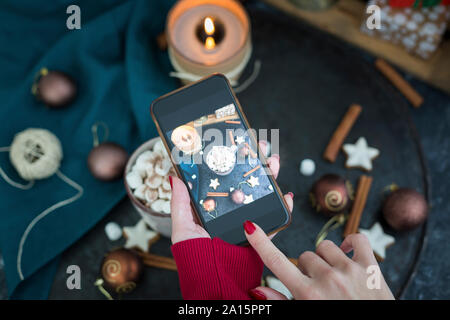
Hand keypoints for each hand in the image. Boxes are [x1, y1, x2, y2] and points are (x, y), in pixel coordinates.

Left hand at [170, 141, 293, 244]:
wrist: (214, 281)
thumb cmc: (194, 256)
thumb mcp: (183, 227)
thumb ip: (180, 203)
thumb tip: (174, 176)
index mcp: (214, 207)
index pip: (224, 178)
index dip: (231, 161)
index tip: (236, 144)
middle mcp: (232, 212)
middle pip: (246, 182)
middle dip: (254, 163)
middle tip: (258, 146)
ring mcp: (248, 222)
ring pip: (262, 195)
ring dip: (270, 177)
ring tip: (272, 161)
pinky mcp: (261, 235)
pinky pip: (275, 220)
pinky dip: (284, 208)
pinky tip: (286, 196)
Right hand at [245, 224, 393, 299]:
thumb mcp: (304, 319)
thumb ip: (280, 303)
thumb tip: (257, 289)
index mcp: (308, 295)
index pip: (276, 262)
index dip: (261, 243)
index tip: (250, 226)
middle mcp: (327, 280)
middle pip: (304, 256)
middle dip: (308, 269)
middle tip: (319, 288)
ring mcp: (351, 271)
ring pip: (325, 247)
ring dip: (327, 259)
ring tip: (335, 278)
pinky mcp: (372, 267)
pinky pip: (357, 239)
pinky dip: (351, 243)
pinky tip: (348, 255)